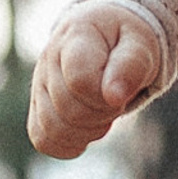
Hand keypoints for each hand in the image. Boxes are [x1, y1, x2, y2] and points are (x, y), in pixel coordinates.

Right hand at [29, 3, 163, 154]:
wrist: (109, 35)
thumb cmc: (126, 40)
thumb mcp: (140, 43)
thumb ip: (132, 65)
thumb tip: (114, 97)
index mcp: (76, 34)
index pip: (79, 80)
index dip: (105, 97)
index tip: (121, 90)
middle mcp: (49, 56)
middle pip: (68, 108)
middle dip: (102, 114)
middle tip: (116, 100)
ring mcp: (39, 81)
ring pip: (52, 128)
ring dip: (87, 132)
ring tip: (102, 113)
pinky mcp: (37, 105)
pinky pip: (42, 139)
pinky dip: (68, 144)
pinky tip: (87, 129)